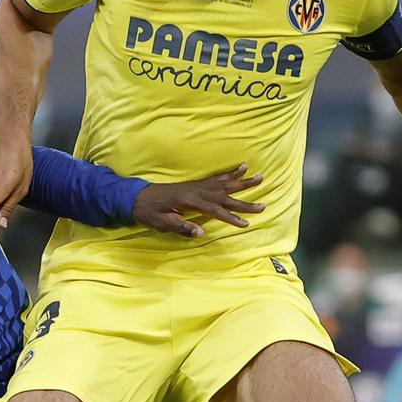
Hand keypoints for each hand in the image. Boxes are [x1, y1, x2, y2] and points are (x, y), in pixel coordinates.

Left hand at [133, 164, 265, 238]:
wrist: (138, 197)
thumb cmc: (149, 213)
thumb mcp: (161, 224)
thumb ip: (181, 228)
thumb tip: (201, 233)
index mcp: (189, 201)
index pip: (215, 211)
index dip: (231, 218)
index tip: (245, 224)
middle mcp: (197, 191)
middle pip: (225, 197)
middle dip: (245, 202)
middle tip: (263, 206)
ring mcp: (198, 186)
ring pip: (225, 183)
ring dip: (243, 181)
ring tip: (261, 176)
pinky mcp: (197, 184)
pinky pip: (217, 177)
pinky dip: (230, 173)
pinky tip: (242, 168)